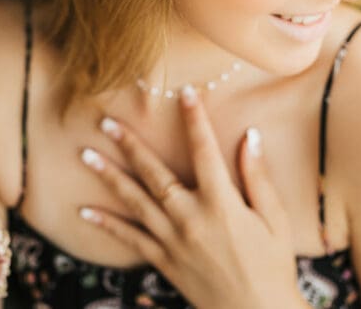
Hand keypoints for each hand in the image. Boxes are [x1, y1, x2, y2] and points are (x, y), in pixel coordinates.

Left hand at [78, 85, 305, 308]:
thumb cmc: (273, 266)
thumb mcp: (275, 219)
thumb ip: (258, 177)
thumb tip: (250, 136)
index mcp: (222, 204)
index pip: (204, 151)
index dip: (194, 119)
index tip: (184, 92)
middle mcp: (191, 218)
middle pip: (155, 173)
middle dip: (130, 145)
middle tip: (106, 122)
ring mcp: (173, 241)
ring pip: (135, 202)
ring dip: (109, 176)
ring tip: (86, 155)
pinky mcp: (163, 261)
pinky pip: (130, 239)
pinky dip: (106, 224)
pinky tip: (85, 210)